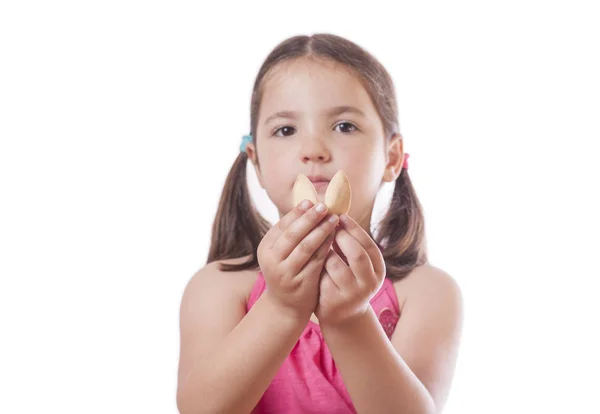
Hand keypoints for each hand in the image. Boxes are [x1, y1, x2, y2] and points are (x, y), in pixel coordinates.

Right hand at [257, 200, 338, 320]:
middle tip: (324, 206)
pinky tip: (335, 236)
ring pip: (306, 246)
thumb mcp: (282, 252)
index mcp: (265, 248)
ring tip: (334, 219)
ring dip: (321, 230)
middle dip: (310, 218)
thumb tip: (308, 202)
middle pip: (292, 234)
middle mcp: (272, 260)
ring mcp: (285, 273)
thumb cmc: (287, 270)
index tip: (311, 201)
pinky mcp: (301, 282)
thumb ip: (292, 233)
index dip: (297, 212)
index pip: (282, 226)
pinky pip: (316, 260)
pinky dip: (326, 246)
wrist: (285, 306)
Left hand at [315, 214, 385, 326]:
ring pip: (336, 265)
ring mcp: (352, 295)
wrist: (342, 314)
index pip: (368, 244)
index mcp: (378, 270)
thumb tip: (337, 212)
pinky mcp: (334, 302)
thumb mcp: (355, 263)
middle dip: (341, 236)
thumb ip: (350, 243)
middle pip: (357, 254)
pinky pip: (321, 277)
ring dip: (325, 249)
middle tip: (326, 223)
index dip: (354, 228)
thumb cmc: (347, 279)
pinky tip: (307, 255)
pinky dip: (315, 264)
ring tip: (316, 237)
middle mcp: (369, 283)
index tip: (339, 216)